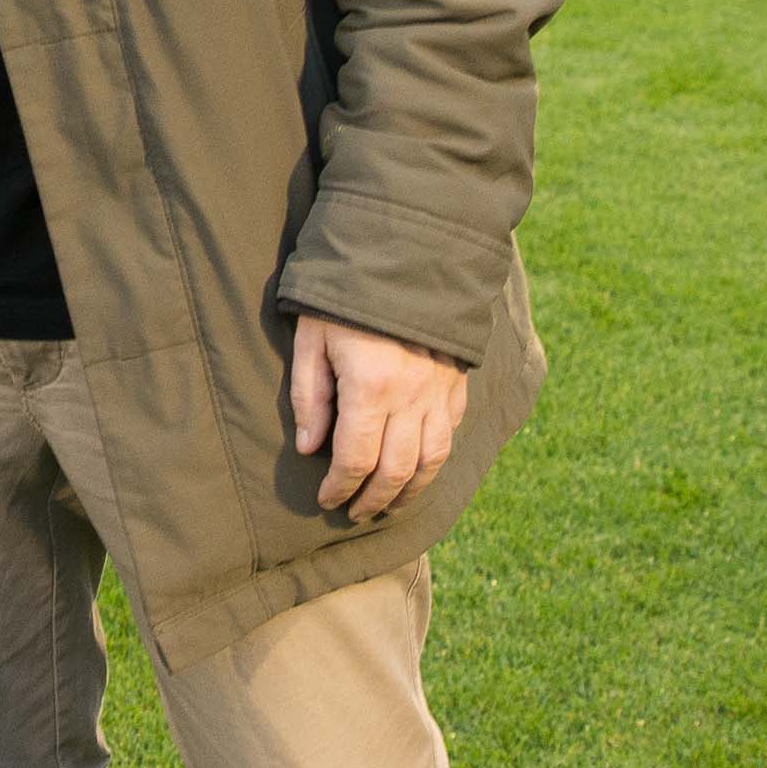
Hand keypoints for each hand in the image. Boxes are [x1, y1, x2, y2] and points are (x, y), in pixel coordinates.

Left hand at [291, 315, 469, 523]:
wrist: (403, 253)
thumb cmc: (344, 296)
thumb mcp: (311, 340)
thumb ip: (309, 397)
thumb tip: (310, 448)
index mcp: (371, 387)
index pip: (356, 459)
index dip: (340, 487)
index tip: (326, 500)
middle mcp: (412, 396)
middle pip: (397, 471)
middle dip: (374, 501)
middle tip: (355, 513)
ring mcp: (441, 391)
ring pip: (432, 460)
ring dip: (410, 491)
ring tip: (389, 505)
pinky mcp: (457, 381)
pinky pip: (451, 433)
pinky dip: (435, 460)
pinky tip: (418, 468)